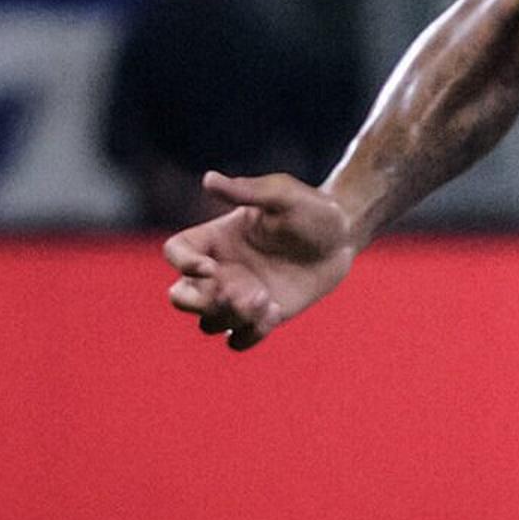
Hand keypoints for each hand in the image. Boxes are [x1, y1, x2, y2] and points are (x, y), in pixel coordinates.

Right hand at [163, 172, 358, 349]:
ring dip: (229, 316)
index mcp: (215, 238)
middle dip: (200, 300)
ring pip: (208, 322)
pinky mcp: (264, 316)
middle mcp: (220, 270)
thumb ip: (247, 190)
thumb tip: (209, 179)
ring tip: (266, 298)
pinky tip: (275, 313)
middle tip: (235, 291)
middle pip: (180, 297)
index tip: (210, 267)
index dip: (182, 264)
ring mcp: (240, 296)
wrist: (343, 237)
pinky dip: (248, 334)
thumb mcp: (282, 194)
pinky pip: (238, 340)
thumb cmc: (311, 209)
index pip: (176, 253)